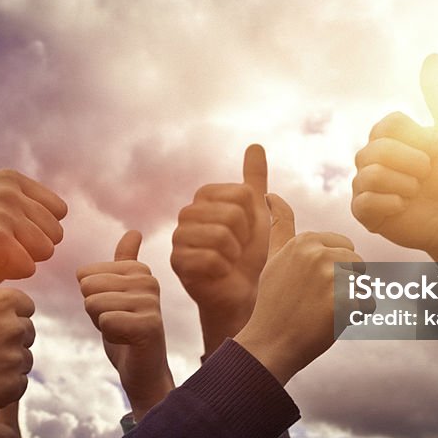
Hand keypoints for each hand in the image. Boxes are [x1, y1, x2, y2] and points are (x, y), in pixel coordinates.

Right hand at [0, 113, 66, 285]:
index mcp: (10, 177)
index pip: (59, 212)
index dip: (36, 228)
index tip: (5, 227)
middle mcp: (8, 189)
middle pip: (55, 234)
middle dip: (31, 247)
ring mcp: (2, 210)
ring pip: (45, 251)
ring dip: (22, 261)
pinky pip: (29, 267)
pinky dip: (12, 273)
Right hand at [0, 216, 35, 415]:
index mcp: (6, 301)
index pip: (22, 307)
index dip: (0, 315)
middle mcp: (16, 328)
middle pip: (25, 332)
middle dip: (4, 338)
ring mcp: (15, 359)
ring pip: (22, 358)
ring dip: (4, 362)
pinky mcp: (13, 387)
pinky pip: (18, 383)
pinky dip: (2, 384)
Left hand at [76, 231, 173, 420]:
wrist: (143, 371)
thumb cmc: (126, 331)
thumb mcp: (119, 293)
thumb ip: (124, 262)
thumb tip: (135, 231)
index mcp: (140, 270)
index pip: (86, 275)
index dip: (91, 298)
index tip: (114, 311)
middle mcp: (150, 281)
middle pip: (89, 287)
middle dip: (94, 310)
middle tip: (117, 323)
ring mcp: (152, 302)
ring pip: (95, 304)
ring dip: (102, 324)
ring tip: (123, 331)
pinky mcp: (150, 325)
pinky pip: (106, 321)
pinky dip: (110, 336)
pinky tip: (128, 342)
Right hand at [171, 144, 268, 355]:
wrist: (244, 292)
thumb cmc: (252, 254)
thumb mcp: (260, 214)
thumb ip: (255, 180)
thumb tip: (255, 145)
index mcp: (206, 197)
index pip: (241, 194)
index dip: (253, 216)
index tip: (247, 231)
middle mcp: (188, 213)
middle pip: (230, 213)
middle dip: (244, 237)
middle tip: (238, 249)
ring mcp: (179, 237)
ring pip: (220, 235)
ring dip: (234, 254)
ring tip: (229, 261)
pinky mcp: (177, 262)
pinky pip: (210, 258)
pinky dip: (223, 269)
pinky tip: (219, 273)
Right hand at [234, 195, 362, 384]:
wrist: (270, 342)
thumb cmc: (274, 301)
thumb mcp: (273, 257)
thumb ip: (280, 225)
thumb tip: (271, 194)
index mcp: (306, 240)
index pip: (345, 248)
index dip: (333, 270)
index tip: (309, 285)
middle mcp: (318, 253)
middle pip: (357, 264)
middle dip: (345, 284)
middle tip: (316, 300)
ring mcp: (330, 278)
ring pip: (363, 283)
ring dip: (351, 300)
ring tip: (323, 311)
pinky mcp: (341, 303)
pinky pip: (368, 305)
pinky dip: (355, 317)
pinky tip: (330, 322)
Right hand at [351, 54, 437, 260]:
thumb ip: (437, 95)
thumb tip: (433, 55)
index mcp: (388, 138)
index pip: (388, 125)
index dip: (418, 140)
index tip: (437, 153)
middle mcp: (371, 159)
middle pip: (376, 149)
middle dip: (412, 163)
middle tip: (428, 175)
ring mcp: (366, 186)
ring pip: (370, 175)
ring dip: (404, 184)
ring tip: (418, 193)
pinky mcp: (365, 214)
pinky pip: (364, 202)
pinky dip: (391, 204)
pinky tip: (406, 208)